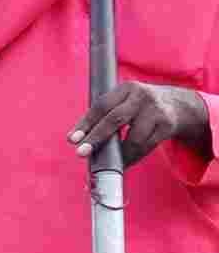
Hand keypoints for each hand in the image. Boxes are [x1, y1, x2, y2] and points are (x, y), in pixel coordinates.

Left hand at [78, 79, 211, 168]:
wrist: (179, 104)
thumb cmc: (140, 106)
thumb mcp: (124, 101)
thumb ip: (104, 116)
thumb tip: (78, 140)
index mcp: (126, 89)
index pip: (101, 106)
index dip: (86, 123)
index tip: (72, 139)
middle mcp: (142, 97)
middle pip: (115, 119)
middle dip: (96, 137)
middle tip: (81, 152)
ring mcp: (157, 111)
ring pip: (133, 138)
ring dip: (118, 154)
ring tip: (107, 164)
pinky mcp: (167, 126)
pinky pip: (146, 146)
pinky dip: (133, 157)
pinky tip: (124, 162)